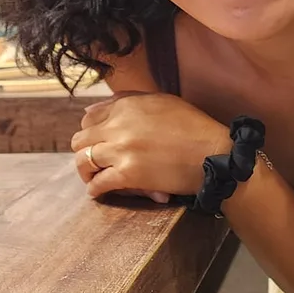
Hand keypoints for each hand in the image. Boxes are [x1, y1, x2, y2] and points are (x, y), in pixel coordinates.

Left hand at [73, 92, 229, 202]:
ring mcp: (121, 150)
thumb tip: (98, 107)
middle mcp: (118, 125)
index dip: (90, 131)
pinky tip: (99, 192)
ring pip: (83, 161)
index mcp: (126, 106)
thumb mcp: (162, 101)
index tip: (97, 141)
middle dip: (85, 151)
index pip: (89, 117)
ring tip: (93, 178)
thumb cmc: (195, 127)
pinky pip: (98, 183)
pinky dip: (96, 189)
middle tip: (95, 161)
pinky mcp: (127, 174)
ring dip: (86, 171)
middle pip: (81, 140)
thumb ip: (130, 100)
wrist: (213, 153)